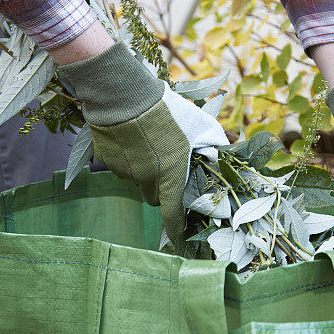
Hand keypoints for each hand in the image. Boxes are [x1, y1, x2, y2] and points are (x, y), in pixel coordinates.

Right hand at [60, 41, 226, 241]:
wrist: (123, 93)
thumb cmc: (166, 110)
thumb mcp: (199, 124)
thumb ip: (214, 143)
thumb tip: (227, 152)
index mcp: (170, 176)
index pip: (173, 215)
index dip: (176, 230)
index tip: (180, 239)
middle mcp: (146, 180)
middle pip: (154, 196)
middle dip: (161, 188)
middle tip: (166, 166)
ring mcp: (124, 172)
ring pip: (135, 180)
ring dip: (142, 170)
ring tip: (147, 142)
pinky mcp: (106, 161)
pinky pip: (118, 167)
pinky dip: (125, 158)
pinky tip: (129, 137)